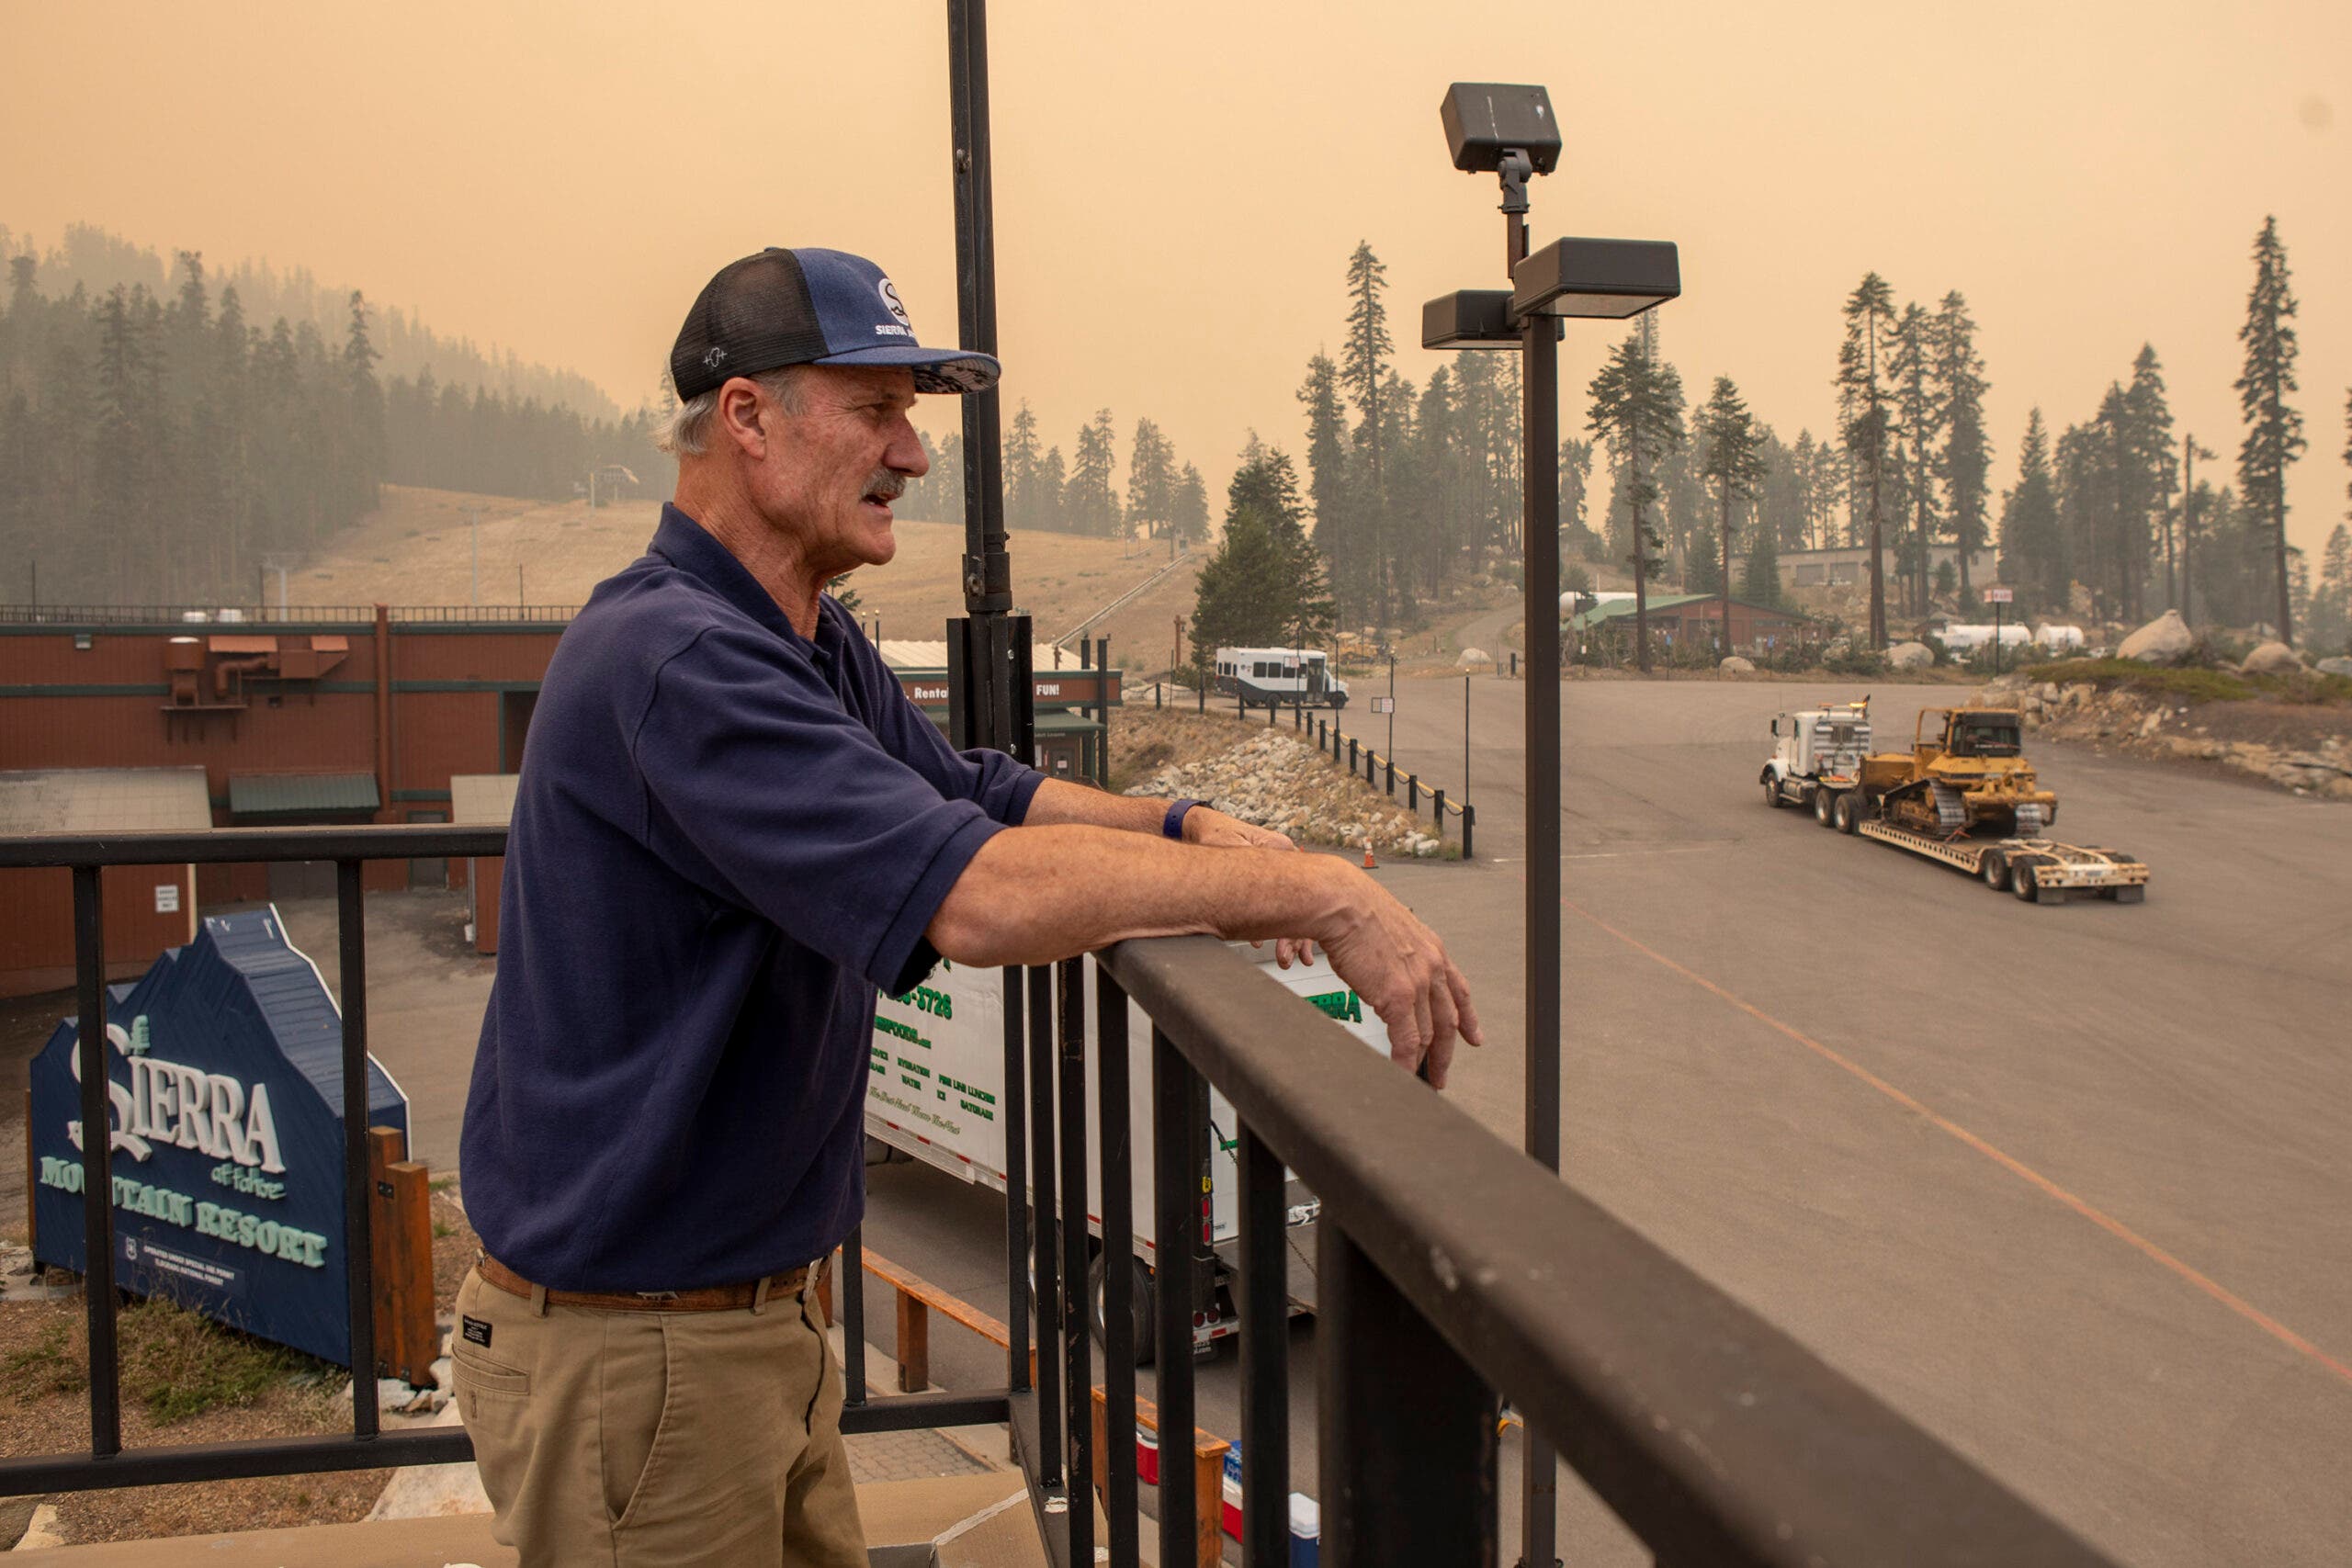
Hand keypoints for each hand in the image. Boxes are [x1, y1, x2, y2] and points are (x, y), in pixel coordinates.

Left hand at [1181, 809, 1319, 968]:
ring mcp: (1274, 872)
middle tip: (1286, 958)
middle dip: (1296, 936)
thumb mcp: (1228, 845)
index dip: (1298, 924)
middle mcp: (1282, 861)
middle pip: (1300, 904)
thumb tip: (1263, 892)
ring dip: (1288, 935)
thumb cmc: (1213, 832)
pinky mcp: (1262, 881)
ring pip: (1290, 908)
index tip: (1292, 947)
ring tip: (1284, 958)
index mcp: (1280, 848)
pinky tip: (1265, 943)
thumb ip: (1247, 863)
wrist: (1195, 826)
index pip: (1301, 891)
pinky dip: (1273, 927)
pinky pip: (1274, 906)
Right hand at [1315, 873, 1481, 1088]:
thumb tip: (1385, 969)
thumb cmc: (1354, 908)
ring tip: (1423, 1080)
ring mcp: (1417, 983)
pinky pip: (1407, 1040)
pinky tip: (1403, 1073)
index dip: (1468, 1018)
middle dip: (1447, 1052)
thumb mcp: (1391, 929)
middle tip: (1443, 1073)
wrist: (1341, 903)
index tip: (1473, 1036)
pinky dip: (1406, 1062)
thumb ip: (1398, 954)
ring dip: (1427, 1062)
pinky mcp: (1398, 997)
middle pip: (1448, 1019)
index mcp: (1432, 948)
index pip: (1458, 989)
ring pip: (1430, 1033)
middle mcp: (1431, 966)